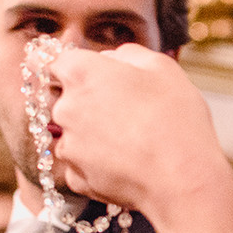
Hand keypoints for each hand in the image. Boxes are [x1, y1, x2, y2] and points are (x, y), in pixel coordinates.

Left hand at [49, 44, 231, 217]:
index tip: (71, 71)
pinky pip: (82, 165)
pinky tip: (128, 164)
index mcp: (82, 74)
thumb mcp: (162, 67)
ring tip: (134, 142)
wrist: (182, 178)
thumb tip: (111, 60)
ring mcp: (69, 147)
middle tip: (128, 111)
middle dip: (89, 103)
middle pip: (66, 100)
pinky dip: (99, 164)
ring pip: (75, 135)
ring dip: (95, 135)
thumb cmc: (175, 118)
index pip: (50, 62)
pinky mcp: (76, 178)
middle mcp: (65, 109)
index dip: (64, 65)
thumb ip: (127, 55)